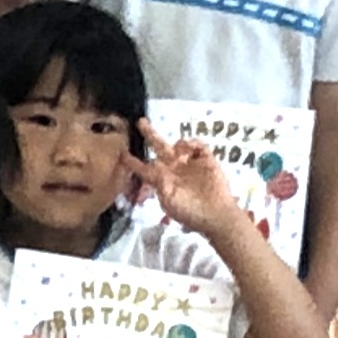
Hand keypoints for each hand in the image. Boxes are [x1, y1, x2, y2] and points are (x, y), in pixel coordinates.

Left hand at [132, 122, 236, 240]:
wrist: (215, 215)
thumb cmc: (190, 213)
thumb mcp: (169, 201)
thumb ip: (158, 184)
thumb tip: (152, 168)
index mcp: (162, 180)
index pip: (143, 168)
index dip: (132, 162)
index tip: (121, 153)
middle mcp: (174, 168)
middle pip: (159, 147)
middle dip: (150, 133)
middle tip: (140, 121)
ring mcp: (190, 163)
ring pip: (179, 145)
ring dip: (177, 144)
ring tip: (178, 152)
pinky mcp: (207, 160)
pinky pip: (198, 145)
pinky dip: (192, 143)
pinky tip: (189, 149)